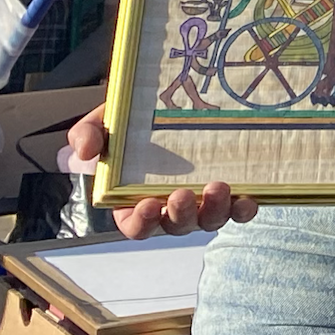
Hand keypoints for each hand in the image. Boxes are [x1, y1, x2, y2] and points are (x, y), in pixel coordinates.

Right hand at [63, 107, 256, 236]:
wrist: (164, 107)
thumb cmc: (128, 124)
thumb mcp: (101, 124)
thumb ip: (86, 135)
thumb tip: (85, 150)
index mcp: (133, 202)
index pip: (136, 227)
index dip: (141, 223)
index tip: (145, 205)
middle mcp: (169, 208)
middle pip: (176, 225)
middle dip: (181, 213)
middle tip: (182, 194)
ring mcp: (201, 203)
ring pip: (209, 220)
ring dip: (215, 210)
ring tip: (218, 187)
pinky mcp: (228, 193)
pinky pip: (238, 210)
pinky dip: (244, 209)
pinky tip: (248, 199)